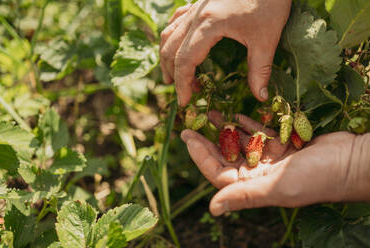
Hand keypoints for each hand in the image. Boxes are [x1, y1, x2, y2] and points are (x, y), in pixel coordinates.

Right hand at [160, 0, 291, 105]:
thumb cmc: (270, 1)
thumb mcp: (267, 38)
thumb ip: (260, 70)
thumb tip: (260, 96)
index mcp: (208, 25)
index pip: (185, 60)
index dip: (182, 84)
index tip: (185, 102)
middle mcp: (195, 16)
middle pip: (169, 48)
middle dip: (171, 73)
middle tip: (183, 92)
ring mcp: (195, 7)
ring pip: (168, 34)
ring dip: (167, 56)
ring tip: (174, 75)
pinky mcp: (200, 3)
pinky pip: (176, 21)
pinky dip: (173, 38)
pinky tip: (180, 46)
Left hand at [181, 111, 369, 215]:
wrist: (352, 162)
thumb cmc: (316, 178)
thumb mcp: (277, 187)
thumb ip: (244, 195)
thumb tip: (212, 208)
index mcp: (254, 186)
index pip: (218, 171)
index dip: (201, 155)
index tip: (187, 136)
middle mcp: (259, 173)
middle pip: (226, 155)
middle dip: (207, 140)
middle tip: (191, 123)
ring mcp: (270, 158)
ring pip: (241, 142)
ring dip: (226, 128)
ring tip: (211, 111)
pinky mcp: (283, 145)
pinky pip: (260, 133)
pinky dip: (248, 124)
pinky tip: (236, 114)